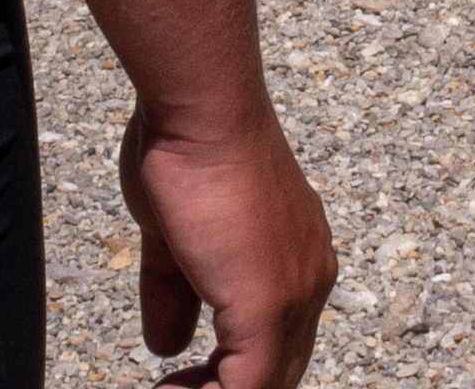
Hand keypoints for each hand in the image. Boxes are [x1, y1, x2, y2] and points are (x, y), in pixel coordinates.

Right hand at [122, 99, 334, 387]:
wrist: (204, 113)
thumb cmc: (190, 151)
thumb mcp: (177, 238)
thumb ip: (177, 294)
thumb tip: (166, 344)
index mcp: (296, 257)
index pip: (277, 340)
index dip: (231, 372)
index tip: (183, 380)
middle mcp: (308, 278)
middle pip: (278, 368)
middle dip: (222, 387)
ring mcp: (295, 294)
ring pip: (268, 381)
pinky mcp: (267, 306)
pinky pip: (248, 387)